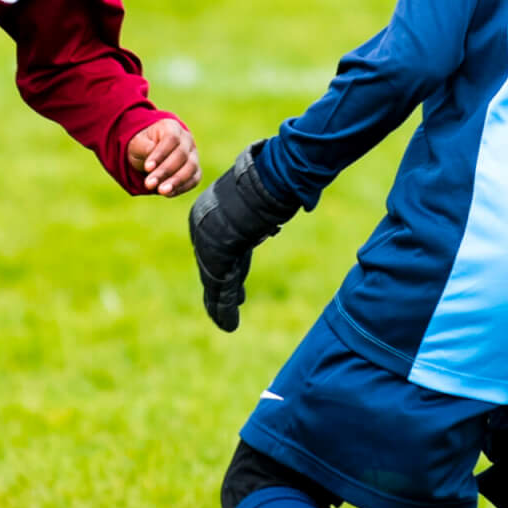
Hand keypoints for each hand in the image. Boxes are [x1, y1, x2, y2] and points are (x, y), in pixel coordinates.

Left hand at [127, 118, 199, 195]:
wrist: (150, 151)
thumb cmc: (143, 145)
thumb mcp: (138, 143)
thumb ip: (145, 148)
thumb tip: (152, 163)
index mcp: (172, 127)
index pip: (171, 139)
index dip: (160, 154)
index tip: (147, 167)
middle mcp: (187, 139)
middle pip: (181, 155)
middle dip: (165, 171)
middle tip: (149, 184)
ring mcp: (193, 155)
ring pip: (191, 168)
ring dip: (176, 181)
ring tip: (161, 191)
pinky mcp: (195, 170)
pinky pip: (194, 179)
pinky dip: (182, 188)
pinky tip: (168, 194)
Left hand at [188, 142, 298, 331]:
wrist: (261, 185)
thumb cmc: (269, 181)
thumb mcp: (266, 193)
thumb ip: (271, 204)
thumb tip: (304, 199)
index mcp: (209, 211)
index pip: (215, 245)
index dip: (223, 265)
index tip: (231, 280)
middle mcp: (203, 230)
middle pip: (213, 266)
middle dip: (220, 288)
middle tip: (226, 305)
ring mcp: (209, 247)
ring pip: (216, 284)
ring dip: (221, 306)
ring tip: (226, 324)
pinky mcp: (218, 263)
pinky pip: (221, 293)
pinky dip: (224, 311)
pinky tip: (228, 326)